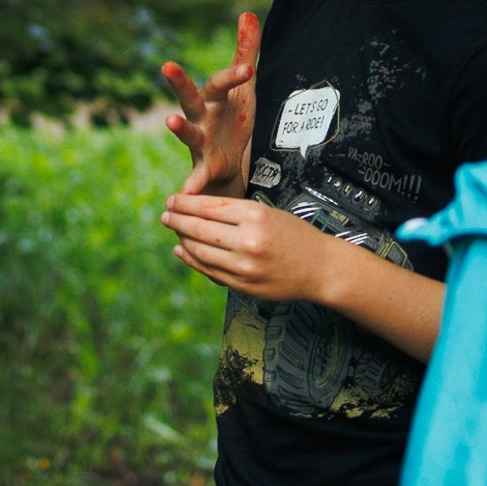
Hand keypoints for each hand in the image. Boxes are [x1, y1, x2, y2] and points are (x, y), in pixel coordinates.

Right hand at [162, 12, 258, 196]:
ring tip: (169, 121)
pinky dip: (189, 186)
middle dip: (179, 82)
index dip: (234, 75)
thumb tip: (247, 12)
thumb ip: (245, 49)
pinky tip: (183, 194)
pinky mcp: (204, 167)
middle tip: (167, 65)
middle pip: (189, 96)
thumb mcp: (242, 85)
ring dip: (179, 128)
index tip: (249, 68)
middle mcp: (200, 117)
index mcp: (213, 98)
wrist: (226, 163)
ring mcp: (199, 142)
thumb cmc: (231, 118)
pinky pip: (195, 177)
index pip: (221, 81)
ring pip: (188, 133)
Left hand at [162, 192, 345, 305]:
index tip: (172, 200)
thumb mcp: (269, 212)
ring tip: (174, 231)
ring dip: (182, 240)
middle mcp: (248, 240)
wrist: (321, 268)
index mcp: (256, 215)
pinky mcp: (243, 285)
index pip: (209, 206)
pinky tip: (182, 250)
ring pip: (200, 251)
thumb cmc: (295, 236)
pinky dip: (191, 260)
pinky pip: (209, 271)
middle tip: (165, 214)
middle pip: (199, 228)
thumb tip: (196, 209)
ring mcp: (245, 266)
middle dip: (178, 220)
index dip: (186, 203)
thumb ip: (235, 212)